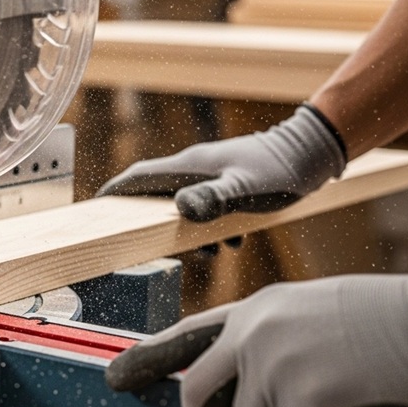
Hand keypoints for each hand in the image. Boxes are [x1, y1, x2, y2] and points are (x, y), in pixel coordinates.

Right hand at [96, 106, 345, 221]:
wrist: (312, 152)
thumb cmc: (279, 172)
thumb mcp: (245, 190)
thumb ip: (213, 199)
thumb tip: (181, 208)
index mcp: (188, 167)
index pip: (138, 176)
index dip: (114, 191)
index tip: (96, 206)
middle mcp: (192, 167)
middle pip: (154, 192)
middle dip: (148, 219)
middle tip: (146, 244)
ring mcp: (208, 172)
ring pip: (182, 203)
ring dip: (185, 229)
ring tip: (209, 254)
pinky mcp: (225, 180)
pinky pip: (203, 205)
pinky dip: (208, 226)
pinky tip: (230, 244)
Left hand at [104, 265, 407, 406]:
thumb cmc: (387, 325)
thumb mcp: (312, 314)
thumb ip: (266, 344)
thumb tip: (238, 393)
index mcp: (258, 311)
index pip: (185, 338)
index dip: (146, 360)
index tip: (114, 378)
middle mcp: (256, 339)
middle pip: (199, 400)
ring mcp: (277, 373)